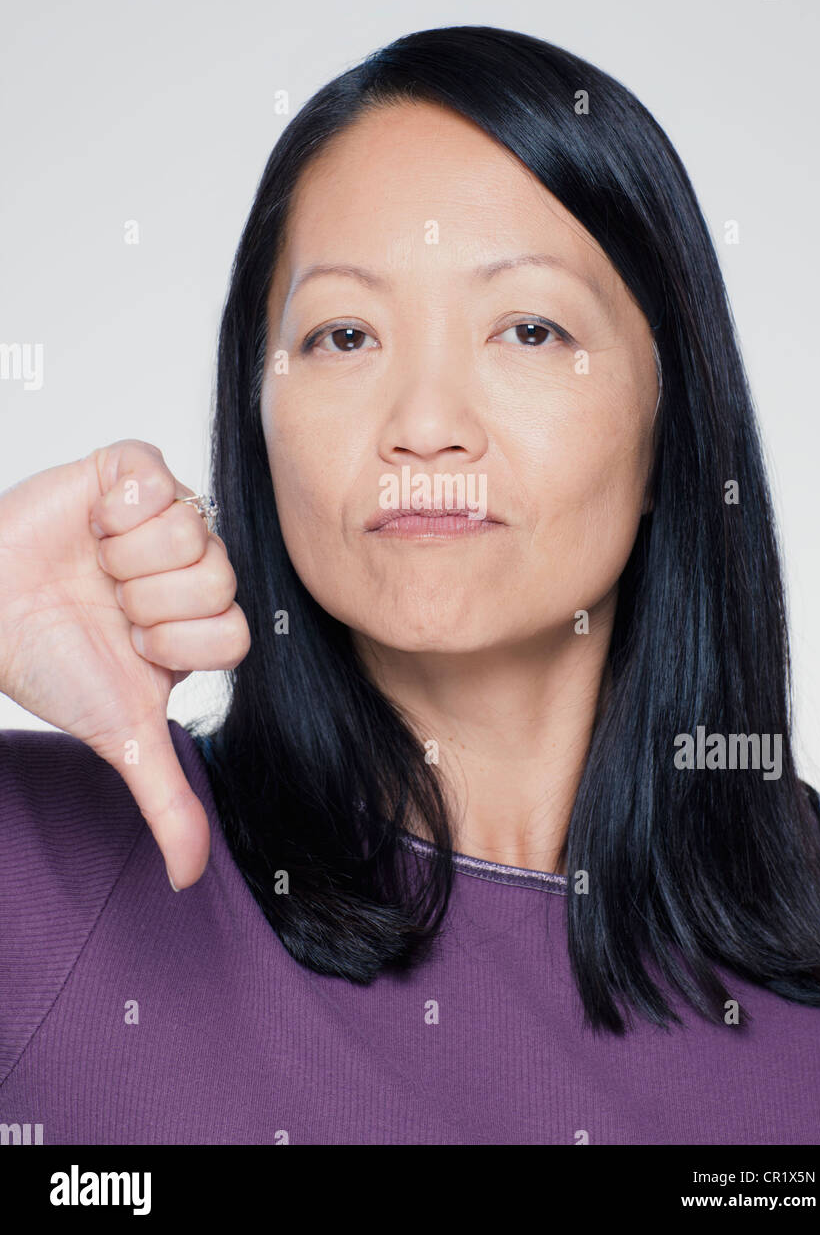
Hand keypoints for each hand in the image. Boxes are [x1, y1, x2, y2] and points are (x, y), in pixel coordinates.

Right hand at [0, 439, 249, 887]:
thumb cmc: (51, 664)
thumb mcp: (118, 735)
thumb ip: (166, 798)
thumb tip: (186, 878)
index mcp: (201, 625)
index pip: (236, 633)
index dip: (176, 645)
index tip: (131, 647)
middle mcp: (193, 568)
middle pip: (217, 579)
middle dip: (148, 604)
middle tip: (110, 606)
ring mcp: (166, 517)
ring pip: (190, 527)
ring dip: (127, 558)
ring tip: (95, 565)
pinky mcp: (129, 471)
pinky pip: (156, 472)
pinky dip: (119, 501)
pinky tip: (94, 523)